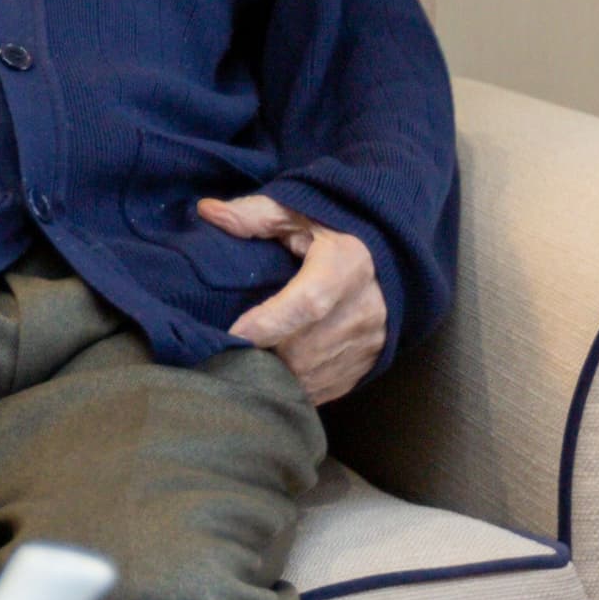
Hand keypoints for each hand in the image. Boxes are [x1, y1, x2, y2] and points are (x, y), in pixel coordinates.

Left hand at [199, 195, 385, 405]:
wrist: (391, 257)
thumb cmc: (334, 231)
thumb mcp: (298, 212)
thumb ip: (254, 214)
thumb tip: (207, 210)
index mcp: (347, 264)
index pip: (309, 303)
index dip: (269, 322)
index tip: (233, 333)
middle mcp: (365, 308)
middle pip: (304, 349)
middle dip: (263, 353)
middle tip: (229, 347)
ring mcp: (370, 341)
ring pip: (312, 375)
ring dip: (276, 373)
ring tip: (248, 358)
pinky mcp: (370, 363)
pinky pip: (326, 389)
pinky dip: (296, 385)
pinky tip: (275, 371)